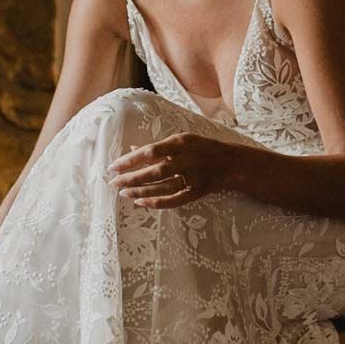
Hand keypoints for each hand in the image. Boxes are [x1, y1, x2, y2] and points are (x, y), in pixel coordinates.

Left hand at [106, 131, 237, 208]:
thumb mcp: (181, 140)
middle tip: (113, 183)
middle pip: (155, 171)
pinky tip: (140, 202)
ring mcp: (193, 177)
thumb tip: (131, 148)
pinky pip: (174, 200)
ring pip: (162, 187)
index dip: (130, 159)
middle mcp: (187, 159)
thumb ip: (157, 147)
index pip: (150, 151)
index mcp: (181, 143)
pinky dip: (156, 202)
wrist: (231, 163)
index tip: (113, 166)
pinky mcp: (197, 192)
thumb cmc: (201, 148)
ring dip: (140, 191)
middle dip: (132, 178)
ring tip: (123, 193)